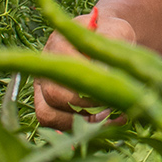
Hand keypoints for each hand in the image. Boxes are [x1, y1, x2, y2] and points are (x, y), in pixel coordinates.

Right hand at [32, 14, 137, 130]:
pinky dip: (76, 130)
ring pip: (47, 114)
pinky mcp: (47, 104)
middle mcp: (45, 66)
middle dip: (85, 106)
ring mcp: (43, 87)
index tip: (111, 86)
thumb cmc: (112, 36)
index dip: (88, 81)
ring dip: (78, 122)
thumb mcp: (118, 32)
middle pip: (53, 94)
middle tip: (110, 108)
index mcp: (59, 43)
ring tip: (107, 119)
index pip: (64, 66)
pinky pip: (53, 125)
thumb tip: (105, 76)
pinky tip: (103, 124)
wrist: (104, 40)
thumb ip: (112, 47)